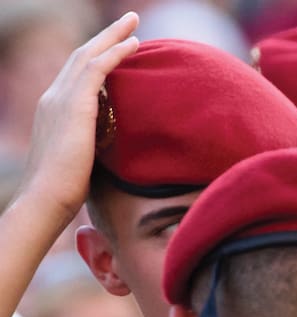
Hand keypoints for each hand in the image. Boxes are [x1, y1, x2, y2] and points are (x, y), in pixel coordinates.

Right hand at [17, 12, 138, 223]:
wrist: (45, 199)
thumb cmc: (64, 192)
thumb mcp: (81, 161)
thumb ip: (93, 146)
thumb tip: (112, 152)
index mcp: (54, 110)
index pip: (76, 75)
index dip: (97, 57)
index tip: (116, 47)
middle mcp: (53, 97)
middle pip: (81, 56)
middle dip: (105, 36)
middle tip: (128, 21)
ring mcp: (61, 99)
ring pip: (88, 55)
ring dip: (113, 36)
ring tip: (134, 22)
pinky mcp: (74, 105)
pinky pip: (97, 69)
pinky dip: (115, 53)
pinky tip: (134, 45)